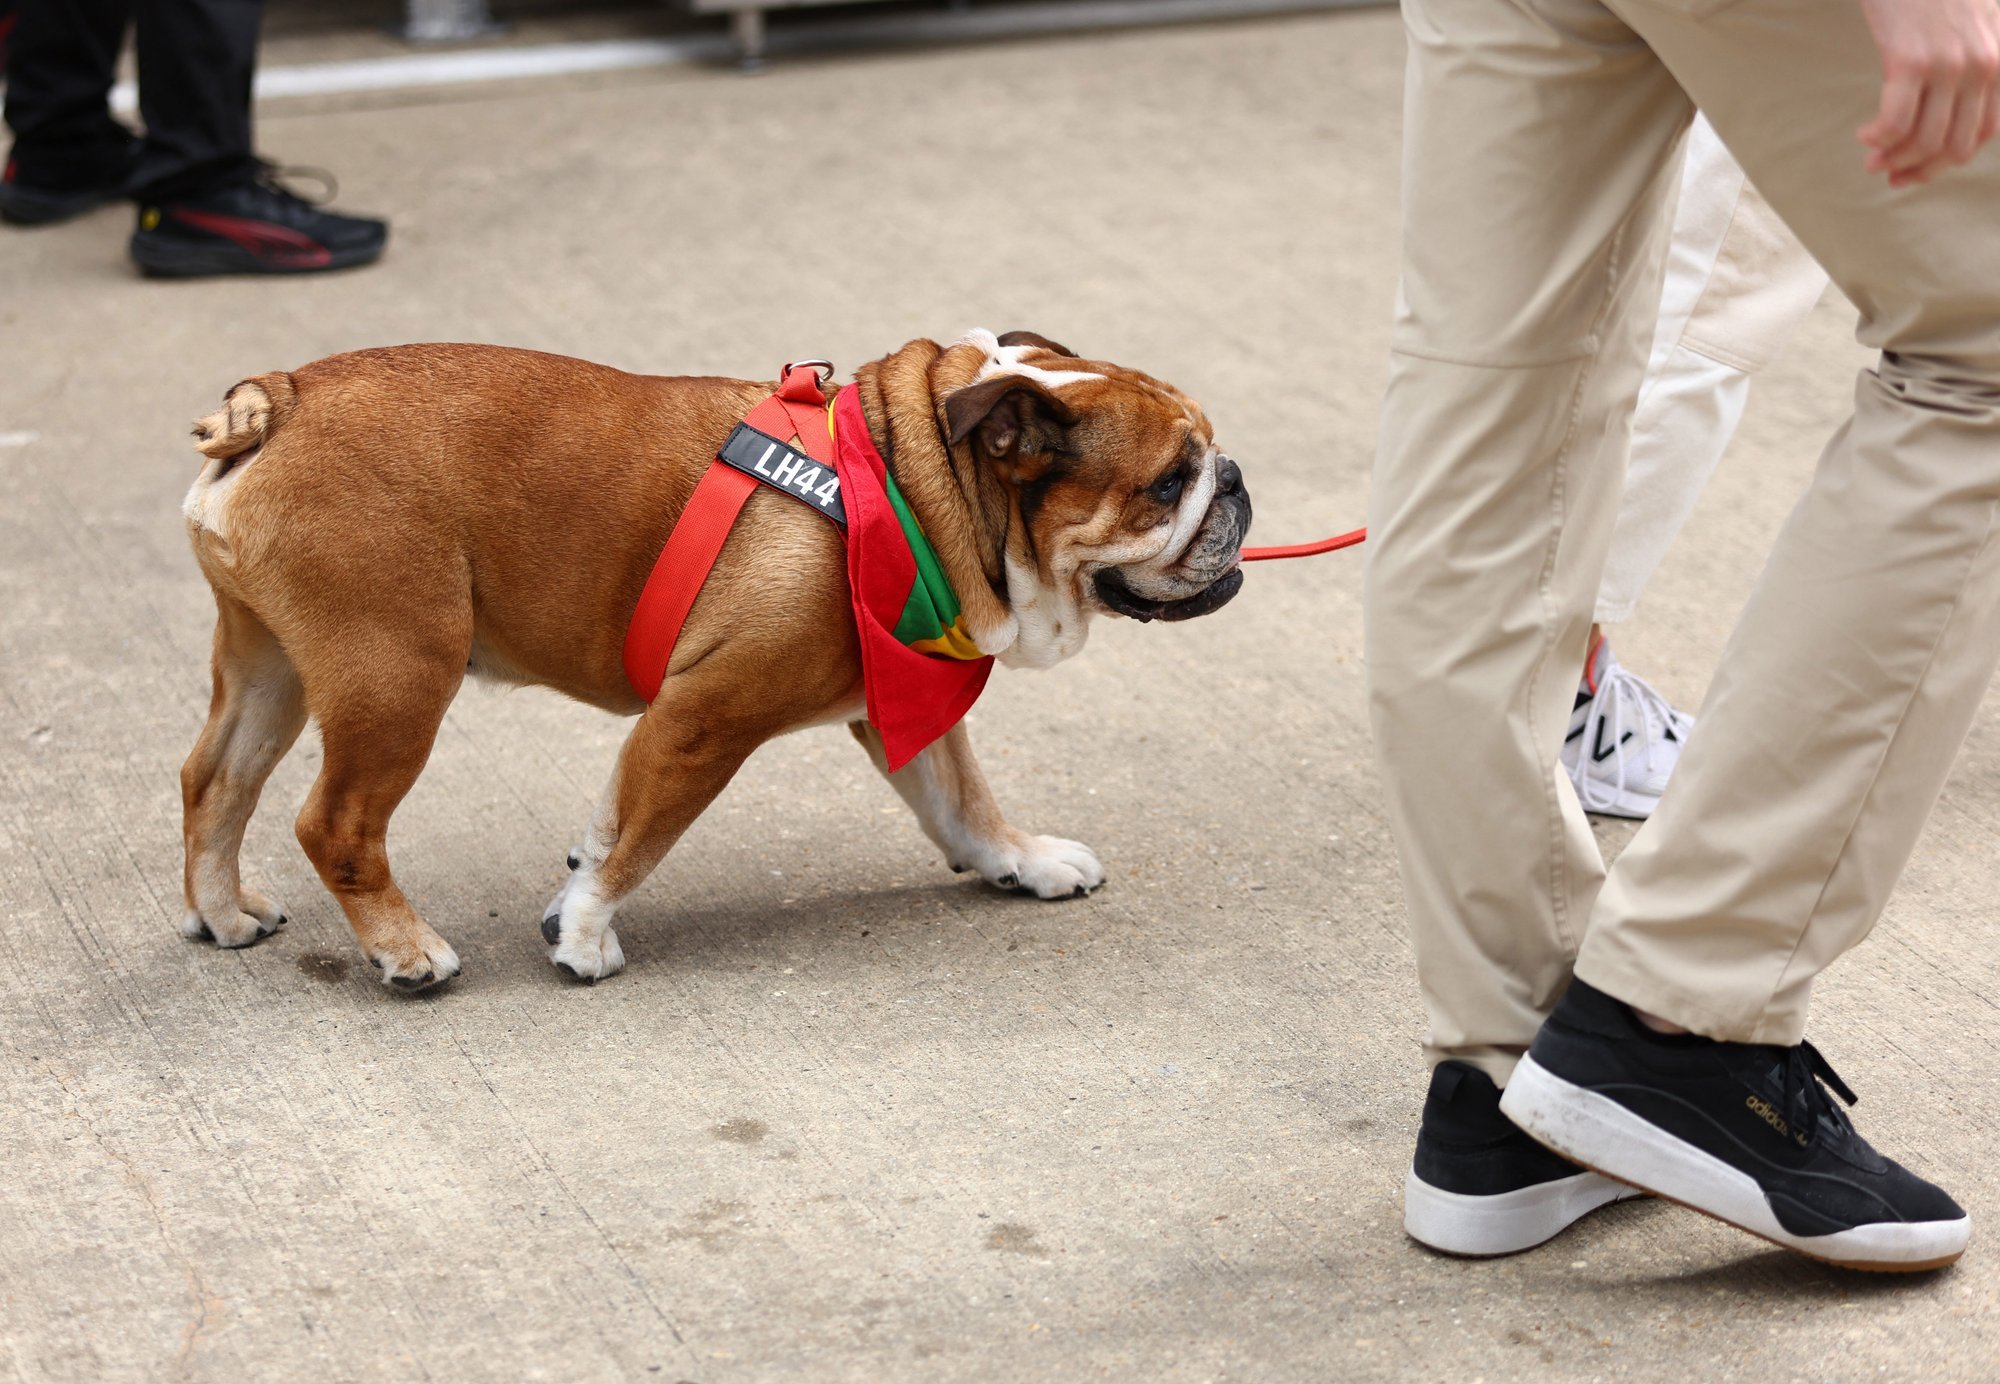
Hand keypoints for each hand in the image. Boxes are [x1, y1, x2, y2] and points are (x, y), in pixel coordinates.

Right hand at [1857, 0, 1999, 186]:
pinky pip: (1894, 122)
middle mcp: (1983, 68)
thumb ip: (1975, 63)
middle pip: (1953, 146)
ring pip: (1924, 140)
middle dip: (1918, 170)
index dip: (1947, 162)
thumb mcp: (1977, 24)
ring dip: (1893, 160)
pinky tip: (1863, 135)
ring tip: (1871, 159)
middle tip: (1888, 173)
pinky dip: (1877, 138)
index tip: (1916, 169)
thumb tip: (1951, 109)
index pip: (1984, 134)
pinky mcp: (1910, 60)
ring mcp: (1948, 66)